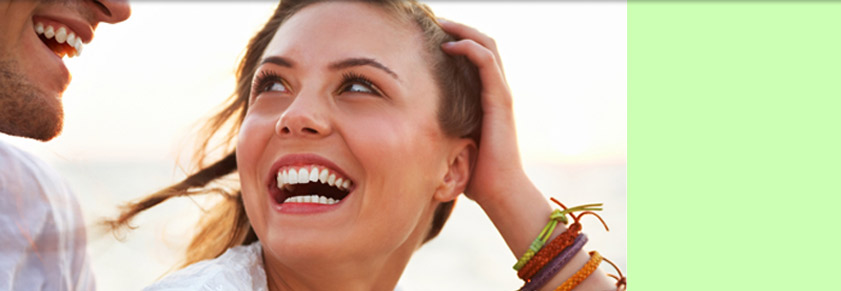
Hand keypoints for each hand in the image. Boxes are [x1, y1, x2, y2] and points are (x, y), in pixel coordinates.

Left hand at [439, 19, 530, 205]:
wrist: (499, 192)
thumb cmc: (476, 175)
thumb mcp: (453, 144)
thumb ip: (441, 130)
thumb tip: (411, 131)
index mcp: (487, 99)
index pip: (477, 58)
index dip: (458, 41)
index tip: (432, 36)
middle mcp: (496, 91)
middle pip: (484, 44)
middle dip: (460, 29)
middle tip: (436, 21)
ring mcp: (500, 94)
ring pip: (488, 46)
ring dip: (464, 31)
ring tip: (442, 24)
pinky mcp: (500, 100)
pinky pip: (488, 62)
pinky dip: (470, 47)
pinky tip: (450, 45)